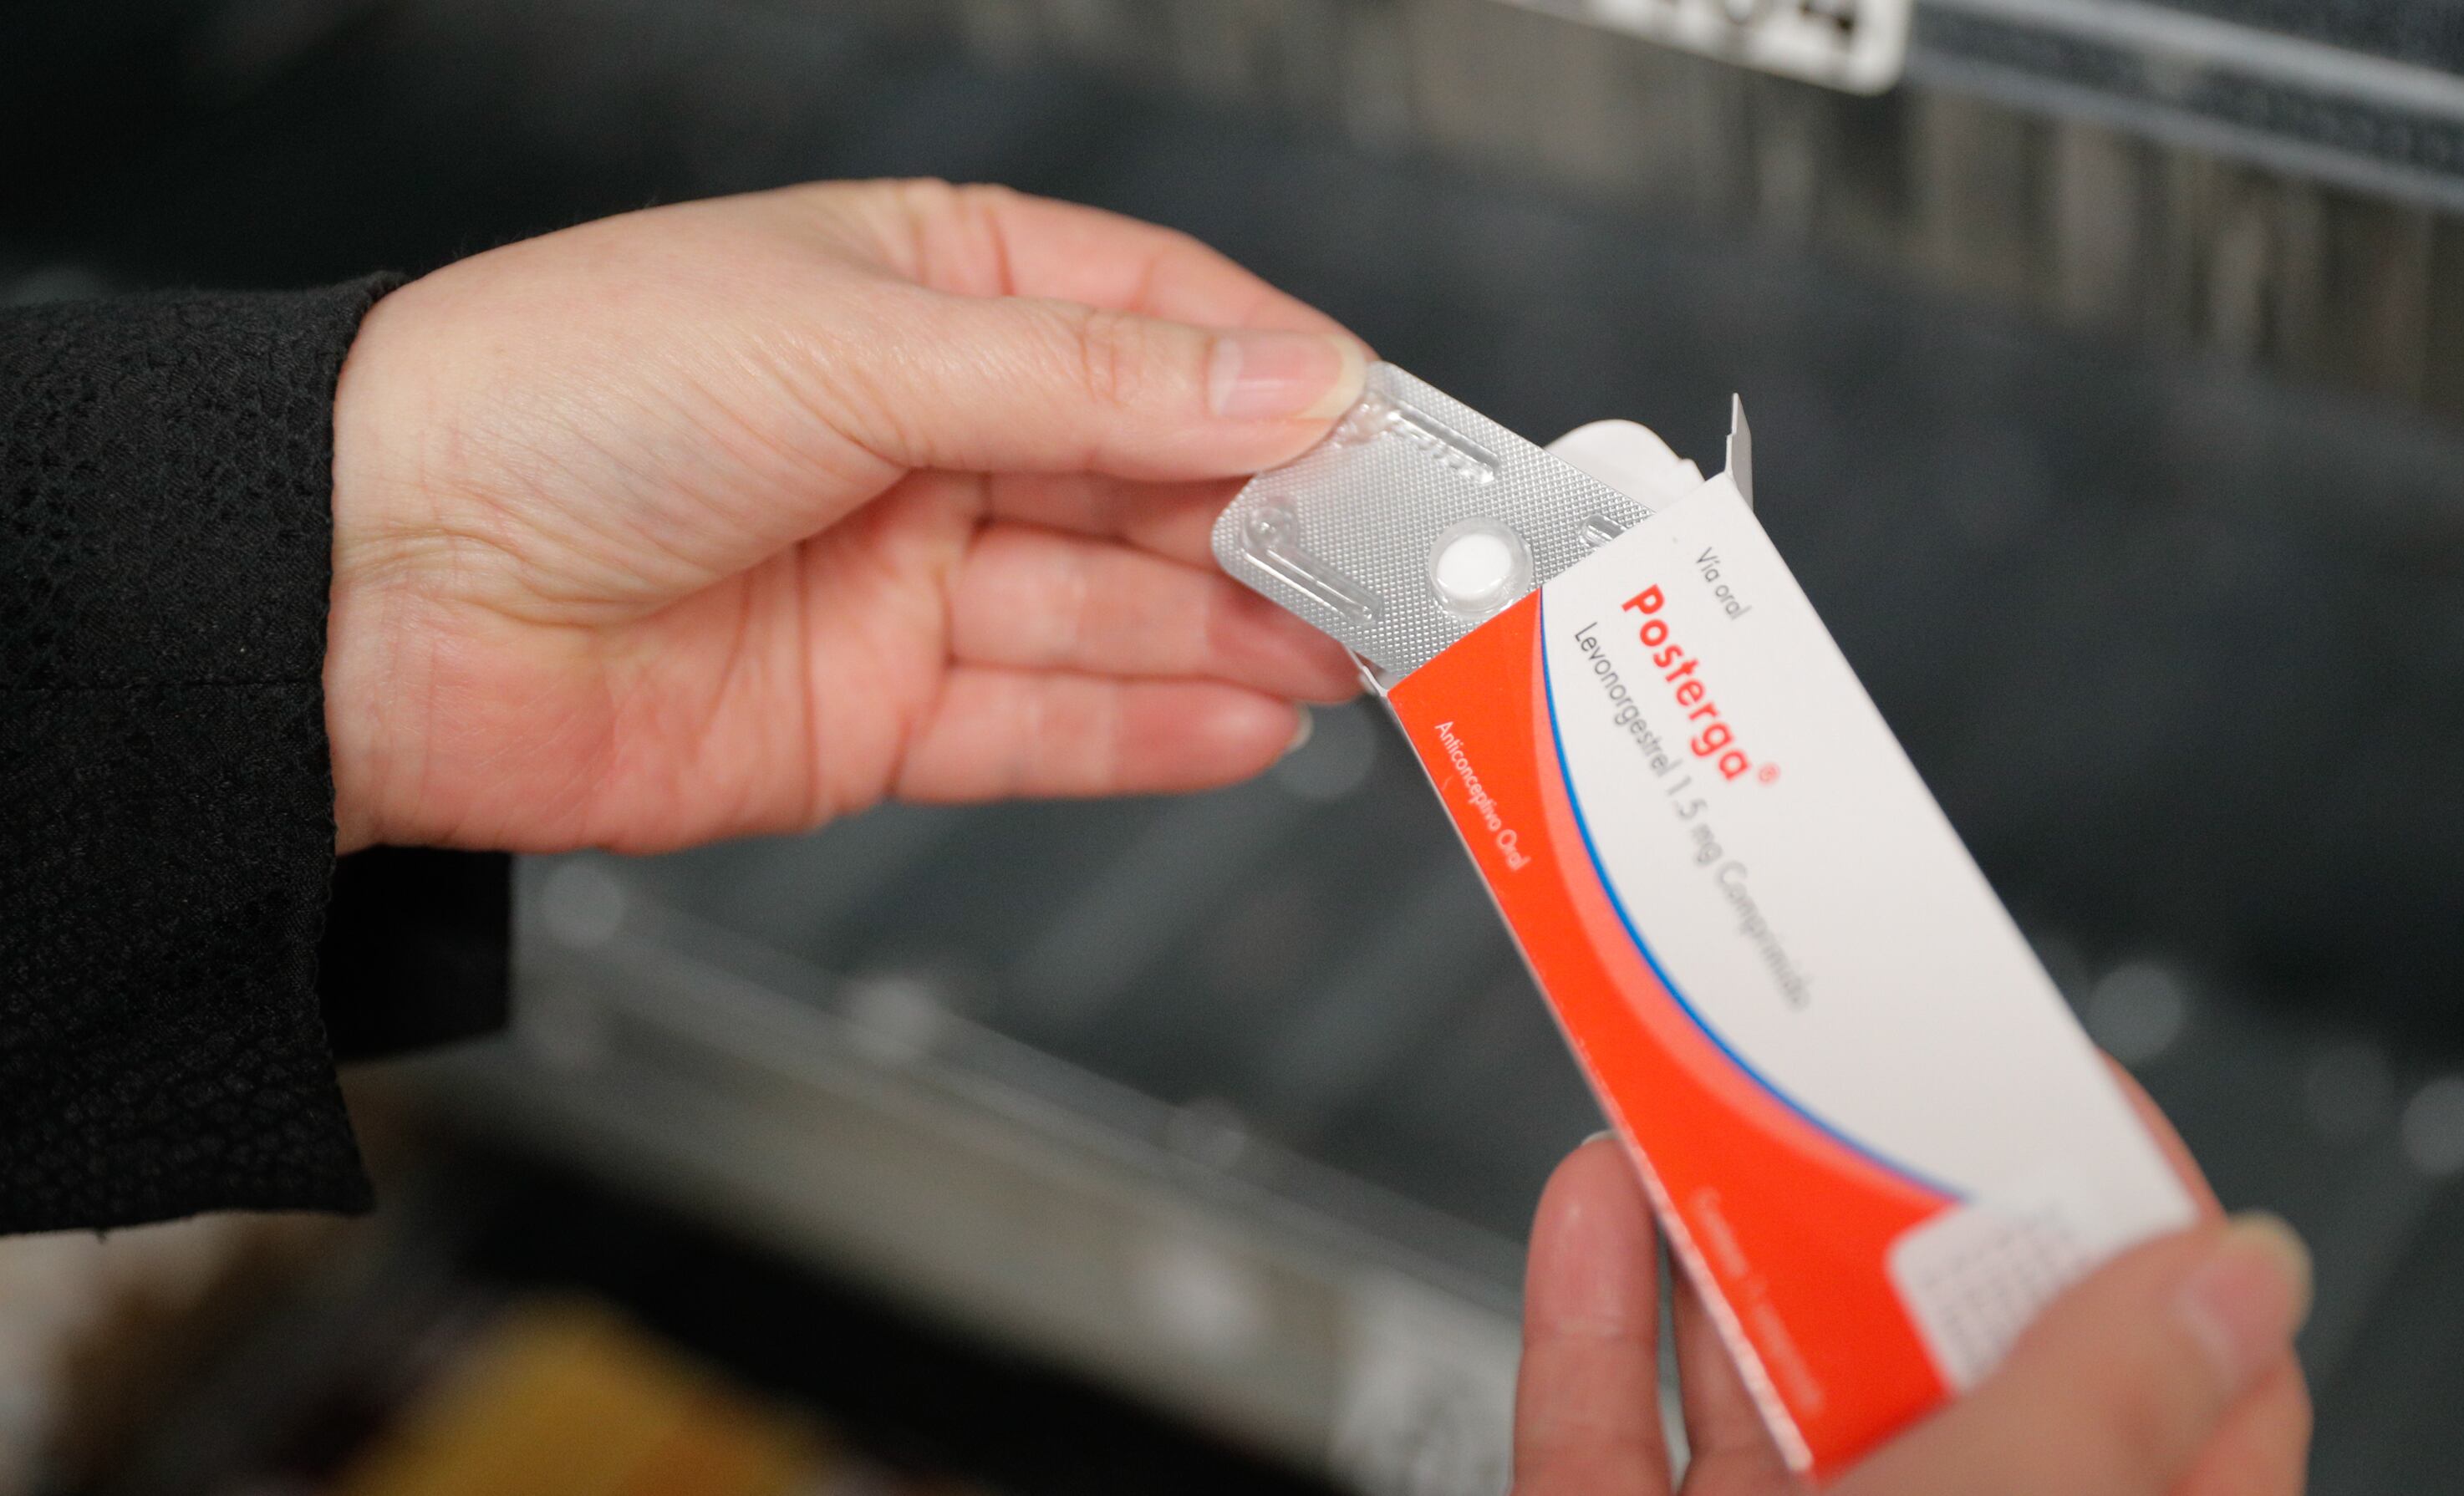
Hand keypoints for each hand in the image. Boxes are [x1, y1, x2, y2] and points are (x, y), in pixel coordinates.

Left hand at [325, 180, 1368, 852]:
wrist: (365, 594)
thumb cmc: (557, 398)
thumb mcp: (857, 344)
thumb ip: (1091, 381)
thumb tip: (1288, 378)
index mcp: (922, 286)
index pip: (1155, 318)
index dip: (1281, 376)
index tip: (1390, 431)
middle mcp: (924, 432)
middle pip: (1151, 476)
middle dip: (1277, 523)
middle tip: (1402, 571)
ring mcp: (903, 579)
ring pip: (1112, 607)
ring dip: (1237, 633)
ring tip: (1361, 660)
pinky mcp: (872, 714)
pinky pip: (1042, 723)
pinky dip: (1147, 728)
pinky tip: (1249, 724)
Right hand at [1510, 1137, 2312, 1495]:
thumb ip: (2106, 1413)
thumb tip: (2244, 1265)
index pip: (2175, 1393)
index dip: (2133, 1227)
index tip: (2064, 1087)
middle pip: (1946, 1364)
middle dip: (1893, 1208)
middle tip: (1859, 1067)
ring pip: (1761, 1386)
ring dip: (1726, 1233)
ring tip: (1714, 1099)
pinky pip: (1609, 1430)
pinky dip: (1593, 1310)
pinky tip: (1596, 1204)